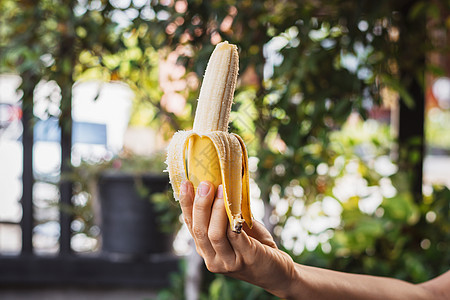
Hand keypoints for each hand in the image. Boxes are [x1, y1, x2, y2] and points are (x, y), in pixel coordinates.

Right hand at [180, 180, 296, 297]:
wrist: (277, 271)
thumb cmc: (256, 246)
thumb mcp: (236, 230)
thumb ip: (226, 215)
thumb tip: (220, 184)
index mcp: (206, 250)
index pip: (191, 225)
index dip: (186, 204)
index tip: (185, 184)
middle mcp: (212, 259)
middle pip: (199, 230)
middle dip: (200, 205)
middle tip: (205, 184)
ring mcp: (228, 262)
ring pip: (214, 234)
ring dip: (216, 209)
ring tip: (220, 189)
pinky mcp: (246, 259)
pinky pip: (235, 236)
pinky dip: (232, 219)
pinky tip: (235, 205)